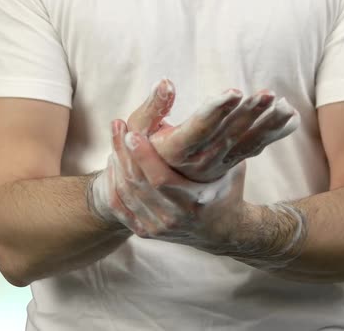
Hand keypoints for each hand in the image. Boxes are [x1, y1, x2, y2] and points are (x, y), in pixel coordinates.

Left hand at [106, 119, 250, 250]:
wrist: (223, 231)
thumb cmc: (227, 190)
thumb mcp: (231, 169)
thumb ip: (220, 147)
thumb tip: (214, 111)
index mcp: (194, 203)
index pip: (161, 179)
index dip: (144, 156)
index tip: (132, 133)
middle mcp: (174, 218)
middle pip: (138, 184)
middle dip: (124, 152)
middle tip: (117, 126)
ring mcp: (158, 228)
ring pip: (126, 193)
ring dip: (116, 164)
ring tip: (115, 137)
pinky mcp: (147, 232)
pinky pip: (120, 207)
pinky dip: (113, 184)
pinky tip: (113, 161)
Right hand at [127, 79, 299, 181]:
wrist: (160, 195)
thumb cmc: (145, 154)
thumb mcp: (139, 134)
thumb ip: (151, 109)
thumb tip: (167, 82)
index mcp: (176, 153)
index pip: (198, 130)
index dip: (215, 112)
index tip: (233, 92)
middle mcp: (200, 163)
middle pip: (229, 136)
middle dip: (250, 114)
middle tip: (268, 94)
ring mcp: (219, 165)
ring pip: (247, 144)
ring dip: (268, 124)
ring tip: (286, 106)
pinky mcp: (231, 163)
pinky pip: (255, 148)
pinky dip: (274, 133)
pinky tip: (292, 118)